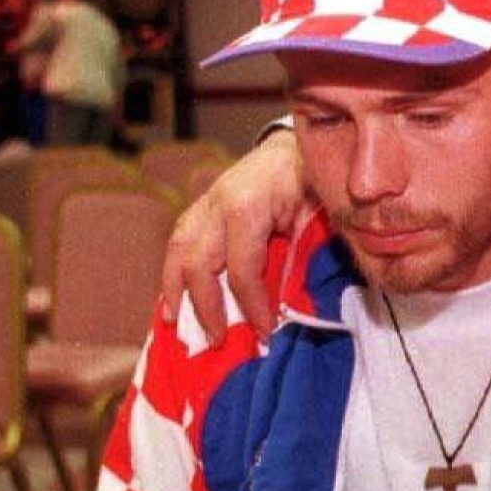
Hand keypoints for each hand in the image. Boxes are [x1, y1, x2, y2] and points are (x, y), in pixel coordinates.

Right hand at [157, 129, 313, 340]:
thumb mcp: (318, 218)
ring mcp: (207, 200)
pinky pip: (181, 241)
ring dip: (174, 290)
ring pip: (178, 249)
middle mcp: (218, 200)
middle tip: (218, 341)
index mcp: (249, 204)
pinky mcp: (203, 205)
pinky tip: (172, 299)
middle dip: (206, 307)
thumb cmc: (315, 183)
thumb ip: (303, 258)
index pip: (241, 269)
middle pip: (198, 262)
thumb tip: (292, 310)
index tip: (266, 333)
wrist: (302, 148)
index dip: (252, 307)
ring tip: (174, 323)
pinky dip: (174, 272)